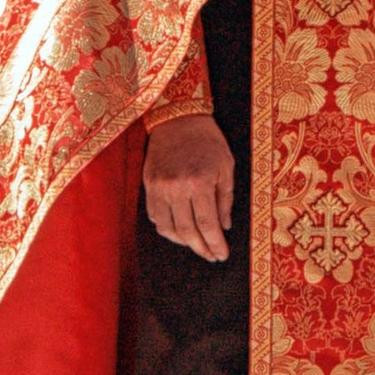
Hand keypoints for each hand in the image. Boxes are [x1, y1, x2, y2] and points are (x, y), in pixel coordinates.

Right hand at [144, 112, 235, 260]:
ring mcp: (159, 188)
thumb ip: (225, 199)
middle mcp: (177, 188)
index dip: (215, 244)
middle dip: (201, 248)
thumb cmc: (208, 141)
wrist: (178, 119)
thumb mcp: (226, 166)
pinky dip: (167, 228)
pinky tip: (179, 230)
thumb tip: (224, 227)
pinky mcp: (148, 185)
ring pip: (168, 229)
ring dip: (184, 242)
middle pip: (187, 231)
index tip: (222, 255)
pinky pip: (155, 217)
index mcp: (200, 182)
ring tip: (197, 245)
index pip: (207, 224)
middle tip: (211, 255)